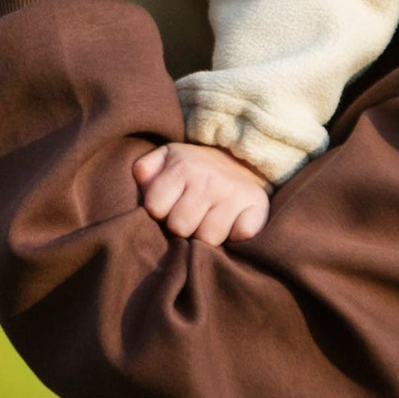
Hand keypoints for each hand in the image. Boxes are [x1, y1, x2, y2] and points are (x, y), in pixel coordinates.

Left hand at [131, 141, 273, 247]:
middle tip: (190, 217)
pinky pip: (241, 235)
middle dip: (182, 227)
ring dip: (206, 235)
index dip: (159, 212)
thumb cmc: (194, 168)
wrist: (240, 159)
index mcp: (182, 167)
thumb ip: (146, 169)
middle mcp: (209, 180)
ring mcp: (234, 194)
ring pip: (209, 238)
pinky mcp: (257, 207)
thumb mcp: (167, 158)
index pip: (155, 208)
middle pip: (180, 228)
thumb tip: (141, 182)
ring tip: (207, 222)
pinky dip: (236, 236)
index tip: (168, 207)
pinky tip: (231, 225)